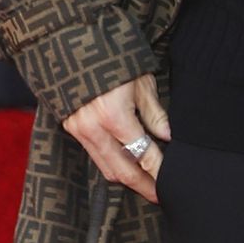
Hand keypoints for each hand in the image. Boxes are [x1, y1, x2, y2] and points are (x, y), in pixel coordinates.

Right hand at [61, 72, 170, 203]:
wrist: (73, 46)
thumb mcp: (141, 81)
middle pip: (122, 170)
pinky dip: (112, 165)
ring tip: (147, 186)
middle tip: (161, 196)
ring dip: (127, 180)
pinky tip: (128, 168)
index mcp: (113, 115)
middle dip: (143, 186)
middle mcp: (93, 128)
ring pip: (106, 168)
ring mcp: (78, 130)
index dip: (158, 171)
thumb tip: (168, 137)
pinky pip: (95, 156)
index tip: (171, 182)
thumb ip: (154, 113)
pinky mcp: (71, 128)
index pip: (143, 154)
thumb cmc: (114, 59)